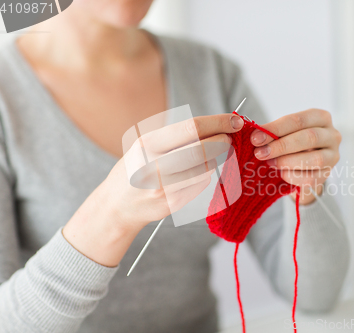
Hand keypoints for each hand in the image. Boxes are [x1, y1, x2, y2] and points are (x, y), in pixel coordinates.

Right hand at [63, 113, 244, 266]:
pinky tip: (197, 171)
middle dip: (222, 142)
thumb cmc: (137, 167)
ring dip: (215, 159)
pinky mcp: (172, 204)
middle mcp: (153, 166)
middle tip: (230, 138)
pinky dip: (205, 175)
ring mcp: (163, 188)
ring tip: (213, 154)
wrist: (117, 205)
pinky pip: (200, 185)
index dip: (218, 122)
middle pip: (201, 150)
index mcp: (147, 144)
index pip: (191, 128)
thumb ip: (177, 137)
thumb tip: (218, 126)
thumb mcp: (146, 145)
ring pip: (204, 169)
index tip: (235, 120)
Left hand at [250, 109, 340, 204]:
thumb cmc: (291, 144)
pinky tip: (281, 175)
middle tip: (260, 153)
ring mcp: (333, 156)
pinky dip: (293, 176)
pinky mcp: (328, 174)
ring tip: (270, 163)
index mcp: (320, 117)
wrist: (302, 167)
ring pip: (315, 159)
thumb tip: (256, 135)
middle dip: (281, 146)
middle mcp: (332, 135)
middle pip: (309, 137)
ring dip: (288, 162)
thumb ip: (273, 133)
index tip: (256, 138)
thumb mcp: (283, 133)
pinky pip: (312, 178)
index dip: (276, 129)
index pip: (298, 120)